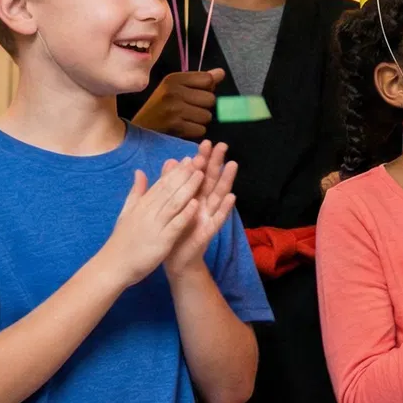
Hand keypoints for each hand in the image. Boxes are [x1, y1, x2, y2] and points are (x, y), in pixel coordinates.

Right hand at [97, 159, 203, 287]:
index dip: (175, 171)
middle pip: (169, 189)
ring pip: (174, 203)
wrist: (113, 266)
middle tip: (199, 159)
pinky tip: (196, 204)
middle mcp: (148, 212)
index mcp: (141, 205)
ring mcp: (155, 225)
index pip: (161, 184)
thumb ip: (136, 192)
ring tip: (201, 175)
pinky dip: (185, 214)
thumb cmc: (122, 240)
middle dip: (185, 174)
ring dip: (188, 188)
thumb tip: (140, 171)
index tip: (187, 158)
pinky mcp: (161, 240)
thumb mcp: (127, 212)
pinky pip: (175, 225)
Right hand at [131, 69, 223, 140]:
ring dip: (199, 120)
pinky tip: (182, 128)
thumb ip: (200, 80)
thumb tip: (221, 73)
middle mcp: (174, 92)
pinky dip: (194, 131)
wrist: (137, 129)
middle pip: (211, 99)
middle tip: (188, 109)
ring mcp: (174, 110)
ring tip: (184, 119)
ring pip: (207, 116)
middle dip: (204, 106)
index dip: (207, 88)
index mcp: (173, 79)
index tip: (194, 93)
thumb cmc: (159, 106)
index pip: (208, 80)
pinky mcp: (175, 127)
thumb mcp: (175, 87)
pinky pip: (200, 130)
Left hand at [165, 141, 238, 277]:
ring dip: (226, 180)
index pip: (198, 174)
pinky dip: (226, 208)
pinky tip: (232, 197)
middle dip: (217, 163)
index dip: (202, 159)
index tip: (206, 142)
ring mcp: (208, 216)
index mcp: (192, 197)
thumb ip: (170, 183)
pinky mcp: (209, 231)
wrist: (174, 259)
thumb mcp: (169, 204)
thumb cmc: (173, 231)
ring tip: (233, 164)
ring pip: (218, 195)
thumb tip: (172, 161)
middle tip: (223, 145)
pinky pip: (219, 218)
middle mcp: (203, 204)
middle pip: (211, 180)